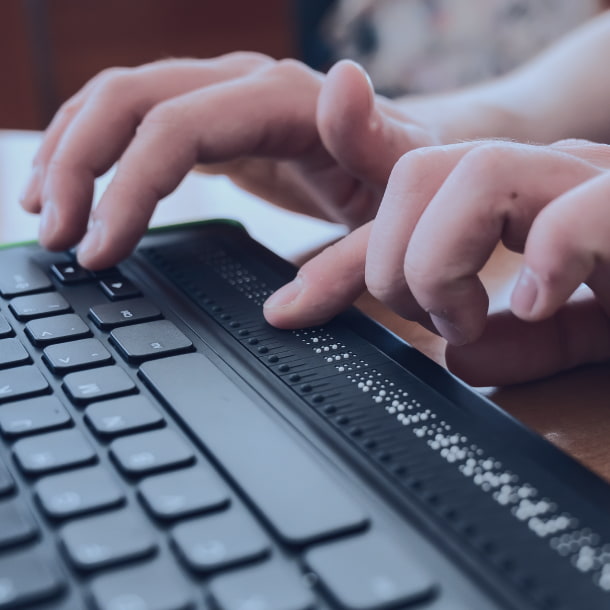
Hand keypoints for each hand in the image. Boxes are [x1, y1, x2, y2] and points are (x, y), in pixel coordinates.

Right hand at [20, 54, 439, 268]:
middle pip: (133, 97)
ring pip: (123, 97)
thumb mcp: (394, 218)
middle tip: (57, 237)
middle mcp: (248, 83)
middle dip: (80, 164)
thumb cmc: (405, 183)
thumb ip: (351, 256)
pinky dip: (98, 147)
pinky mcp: (216, 120)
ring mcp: (227, 96)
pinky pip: (139, 117)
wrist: (408, 157)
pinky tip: (78, 185)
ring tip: (46, 210)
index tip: (101, 252)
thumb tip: (282, 309)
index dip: (131, 188)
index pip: (180, 127)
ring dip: (73, 149)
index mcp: (288, 101)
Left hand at [264, 139, 609, 385]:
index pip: (395, 211)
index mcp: (514, 204)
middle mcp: (545, 177)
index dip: (333, 264)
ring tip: (471, 317)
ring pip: (472, 174)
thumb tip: (463, 356)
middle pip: (414, 174)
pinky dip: (543, 258)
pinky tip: (529, 301)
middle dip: (395, 260)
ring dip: (444, 260)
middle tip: (435, 318)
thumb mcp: (576, 327)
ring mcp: (594, 181)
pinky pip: (578, 207)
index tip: (288, 312)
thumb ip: (518, 338)